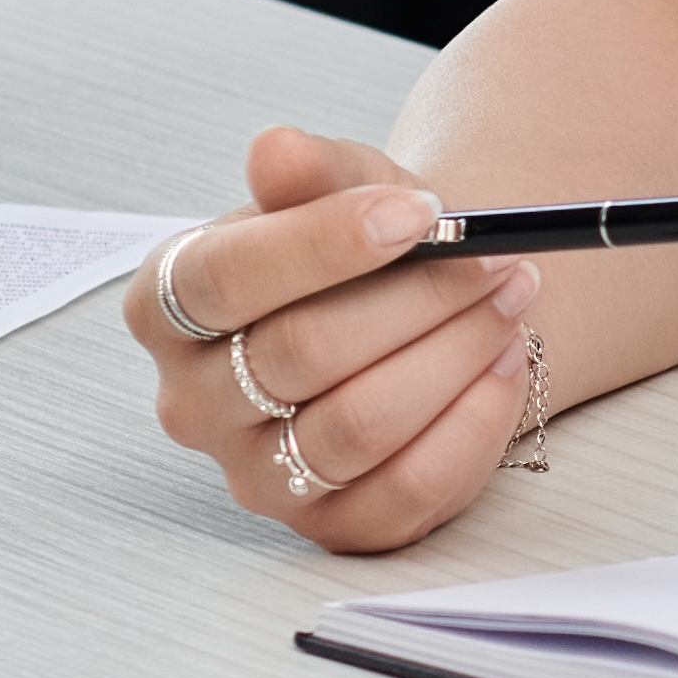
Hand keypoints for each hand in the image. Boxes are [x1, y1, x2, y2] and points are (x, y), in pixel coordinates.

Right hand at [127, 125, 548, 553]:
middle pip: (302, 353)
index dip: (325, 242)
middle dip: (419, 298)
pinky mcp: (326, 527)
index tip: (423, 212)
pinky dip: (472, 425)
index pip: (223, 278)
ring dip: (456, 357)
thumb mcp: (340, 185)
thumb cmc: (357, 249)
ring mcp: (253, 474)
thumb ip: (311, 170)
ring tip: (510, 301)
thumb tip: (276, 150)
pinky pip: (405, 492)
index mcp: (167, 304)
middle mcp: (192, 401)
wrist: (404, 313)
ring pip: (358, 427)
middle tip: (497, 259)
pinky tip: (504, 367)